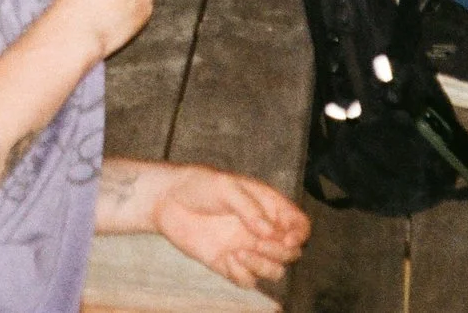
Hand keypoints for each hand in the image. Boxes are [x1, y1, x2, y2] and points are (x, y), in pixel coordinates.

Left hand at [152, 166, 309, 288]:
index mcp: (268, 207)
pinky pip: (247, 281)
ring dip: (265, 267)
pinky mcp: (228, 264)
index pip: (299, 225)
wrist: (167, 200)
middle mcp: (262, 230)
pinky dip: (243, 275)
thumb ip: (250, 208)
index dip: (300, 234)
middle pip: (291, 252)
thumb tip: (271, 232)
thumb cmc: (199, 186)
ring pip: (274, 271)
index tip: (287, 238)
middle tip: (259, 244)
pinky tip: (228, 259)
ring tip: (241, 253)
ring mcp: (247, 248)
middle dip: (281, 252)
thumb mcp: (226, 187)